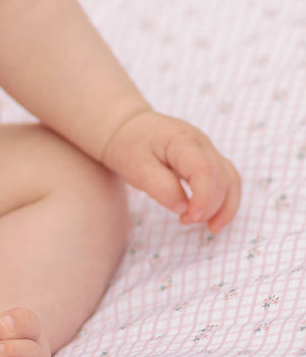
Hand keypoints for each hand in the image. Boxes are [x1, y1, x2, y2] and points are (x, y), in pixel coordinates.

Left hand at [101, 110, 240, 234]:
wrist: (127, 127)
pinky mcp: (207, 158)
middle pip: (221, 177)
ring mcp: (207, 149)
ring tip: (210, 229)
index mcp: (181, 140)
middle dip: (210, 206)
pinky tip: (214, 219)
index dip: (204, 198)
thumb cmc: (129, 146)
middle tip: (186, 221)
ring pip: (230, 179)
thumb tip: (183, 207)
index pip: (205, 170)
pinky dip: (224, 201)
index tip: (190, 217)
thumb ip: (160, 187)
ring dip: (224, 206)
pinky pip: (226, 180)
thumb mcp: (135, 168)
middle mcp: (201, 143)